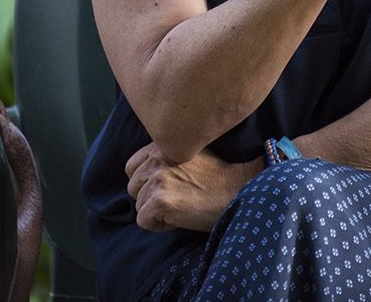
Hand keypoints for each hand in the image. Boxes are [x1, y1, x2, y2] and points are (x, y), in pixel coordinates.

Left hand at [125, 142, 260, 232]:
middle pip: (133, 187)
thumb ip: (165, 156)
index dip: (148, 182)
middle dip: (150, 198)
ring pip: (138, 206)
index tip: (171, 186)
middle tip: (178, 198)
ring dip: (156, 212)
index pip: (133, 168)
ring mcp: (157, 179)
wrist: (237, 190)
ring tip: (182, 206)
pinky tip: (181, 217)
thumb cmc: (217, 176)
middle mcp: (156, 158)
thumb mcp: (189, 153)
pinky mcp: (160, 200)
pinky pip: (144, 221)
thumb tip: (144, 172)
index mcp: (161, 145)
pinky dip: (160, 226)